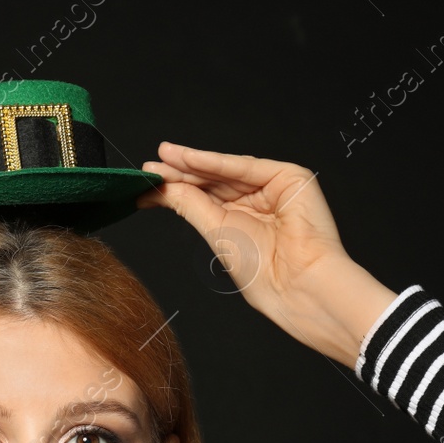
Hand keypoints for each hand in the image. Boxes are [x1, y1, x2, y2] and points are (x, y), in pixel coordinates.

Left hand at [137, 143, 395, 367]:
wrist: (296, 283)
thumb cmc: (264, 270)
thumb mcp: (216, 233)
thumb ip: (190, 205)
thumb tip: (162, 189)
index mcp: (242, 220)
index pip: (204, 197)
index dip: (176, 188)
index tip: (147, 184)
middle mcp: (258, 201)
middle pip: (213, 180)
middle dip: (180, 173)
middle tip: (149, 168)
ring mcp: (273, 187)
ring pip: (226, 170)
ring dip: (192, 163)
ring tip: (163, 160)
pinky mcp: (289, 177)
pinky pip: (245, 166)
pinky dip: (215, 162)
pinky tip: (188, 159)